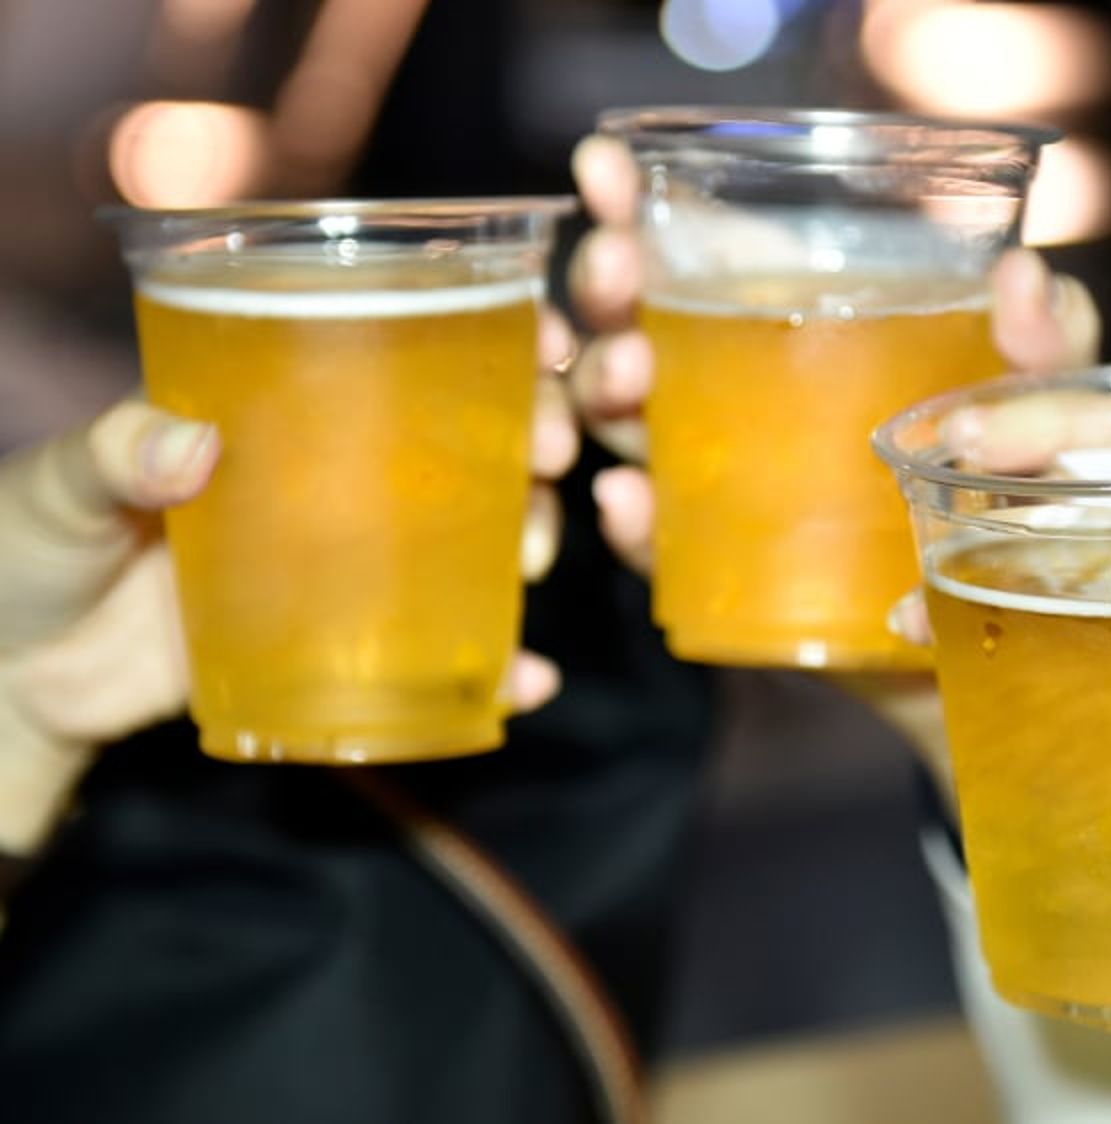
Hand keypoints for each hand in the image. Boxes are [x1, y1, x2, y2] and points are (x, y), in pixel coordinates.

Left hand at [0, 318, 578, 853]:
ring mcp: (350, 563)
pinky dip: (494, 672)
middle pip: (469, 441)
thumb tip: (192, 447)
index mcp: (282, 410)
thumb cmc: (28, 548)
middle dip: (534, 436)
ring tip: (535, 556)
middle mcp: (336, 478)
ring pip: (475, 538)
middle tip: (549, 451)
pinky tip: (527, 681)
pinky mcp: (346, 647)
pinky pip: (440, 656)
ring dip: (529, 539)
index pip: (402, 349)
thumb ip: (111, 454)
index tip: (544, 339)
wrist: (13, 678)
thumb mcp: (55, 483)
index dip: (488, 336)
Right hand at [565, 132, 1101, 573]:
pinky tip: (629, 496)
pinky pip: (659, 543)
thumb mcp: (1045, 405)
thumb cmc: (1017, 494)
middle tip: (620, 266)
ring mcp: (721, 477)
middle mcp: (737, 388)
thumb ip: (1048, 341)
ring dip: (607, 385)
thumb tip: (1020, 275)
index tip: (603, 164)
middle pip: (638, 319)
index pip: (698, 245)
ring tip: (633, 369)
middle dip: (607, 281)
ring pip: (624, 420)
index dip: (636, 200)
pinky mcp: (726, 566)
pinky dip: (635, 522)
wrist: (1004, 627)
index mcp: (798, 320)